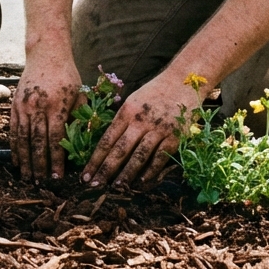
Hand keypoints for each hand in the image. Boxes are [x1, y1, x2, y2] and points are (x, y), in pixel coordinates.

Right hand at [11, 57, 81, 180]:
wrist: (46, 53)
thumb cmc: (67, 76)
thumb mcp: (80, 94)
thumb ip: (81, 118)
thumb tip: (84, 144)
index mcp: (56, 105)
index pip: (55, 139)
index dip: (56, 160)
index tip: (58, 177)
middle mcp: (37, 106)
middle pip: (37, 142)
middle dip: (39, 165)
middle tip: (42, 184)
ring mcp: (23, 106)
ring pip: (22, 139)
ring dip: (25, 161)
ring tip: (28, 178)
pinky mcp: (15, 105)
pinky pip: (13, 131)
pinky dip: (15, 148)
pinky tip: (17, 162)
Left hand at [82, 74, 194, 189]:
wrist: (183, 80)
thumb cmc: (154, 93)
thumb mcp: (133, 101)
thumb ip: (121, 121)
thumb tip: (106, 145)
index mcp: (127, 111)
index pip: (107, 139)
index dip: (95, 159)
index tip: (85, 174)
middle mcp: (141, 120)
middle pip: (120, 149)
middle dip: (105, 169)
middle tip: (94, 186)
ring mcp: (159, 129)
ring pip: (139, 155)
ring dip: (127, 174)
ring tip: (117, 188)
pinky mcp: (176, 136)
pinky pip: (160, 157)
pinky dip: (150, 171)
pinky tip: (141, 182)